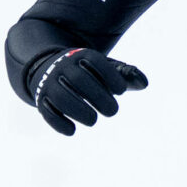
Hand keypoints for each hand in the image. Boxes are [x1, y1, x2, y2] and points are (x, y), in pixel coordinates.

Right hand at [30, 48, 148, 135]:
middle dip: (98, 97)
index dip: (110, 76)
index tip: (121, 91)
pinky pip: (47, 111)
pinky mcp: (41, 99)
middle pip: (79, 80)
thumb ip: (126, 75)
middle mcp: (63, 67)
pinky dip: (59, 123)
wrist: (48, 68)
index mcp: (81, 55)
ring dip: (79, 111)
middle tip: (113, 112)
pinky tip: (73, 131)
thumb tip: (144, 84)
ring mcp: (50, 83)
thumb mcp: (105, 69)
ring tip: (93, 120)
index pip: (95, 61)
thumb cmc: (87, 73)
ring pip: (61, 97)